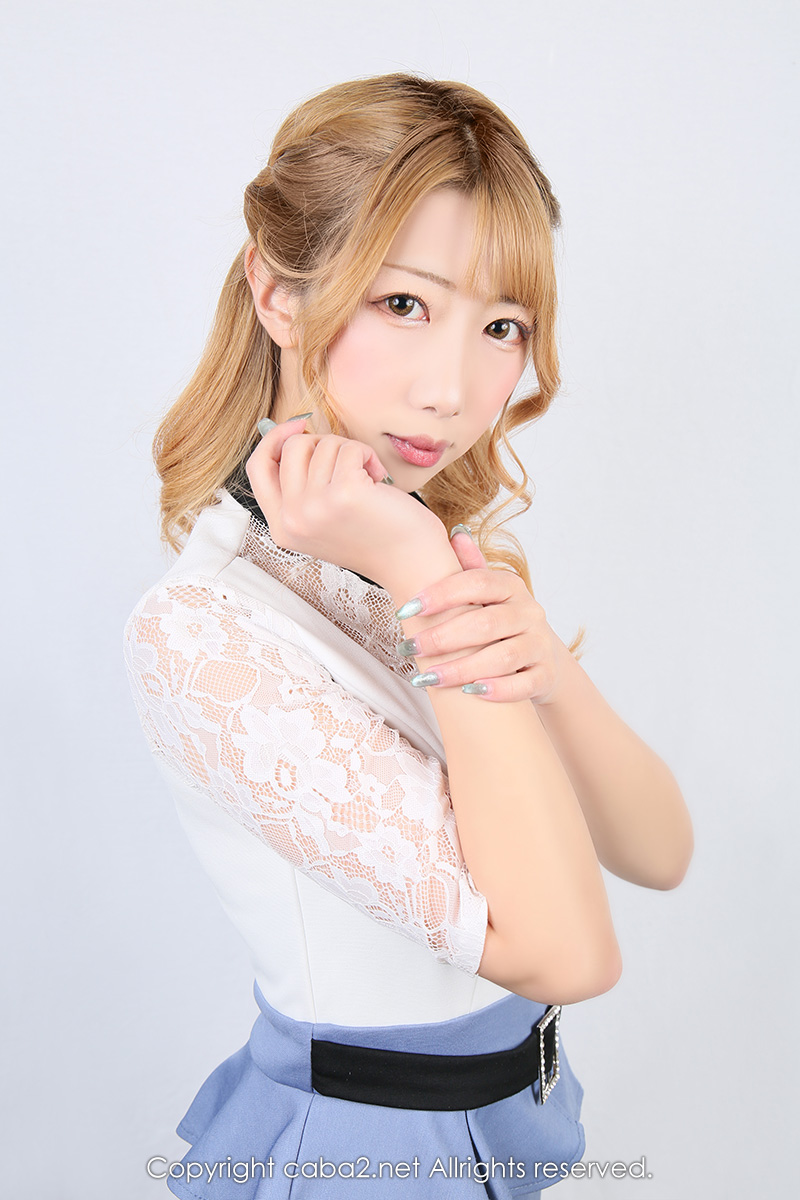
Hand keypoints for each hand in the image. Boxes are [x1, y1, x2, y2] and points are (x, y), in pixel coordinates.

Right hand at [245, 418, 444, 582]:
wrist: (410, 563)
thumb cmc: (374, 535)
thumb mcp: (322, 519)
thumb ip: (300, 488)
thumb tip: (293, 432)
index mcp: (282, 528)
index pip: (257, 468)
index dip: (274, 439)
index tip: (297, 426)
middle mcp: (292, 520)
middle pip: (291, 448)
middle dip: (324, 444)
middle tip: (348, 464)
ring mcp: (315, 507)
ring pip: (323, 444)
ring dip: (351, 452)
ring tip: (367, 480)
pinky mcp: (344, 494)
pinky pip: (349, 448)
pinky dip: (367, 455)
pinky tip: (378, 479)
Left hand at [399, 530, 562, 704]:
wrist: (540, 656)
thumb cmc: (500, 621)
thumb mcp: (487, 594)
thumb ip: (471, 568)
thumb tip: (455, 534)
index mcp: (511, 586)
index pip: (477, 582)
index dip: (441, 595)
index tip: (406, 609)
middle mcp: (530, 612)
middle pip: (486, 623)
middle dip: (443, 637)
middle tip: (408, 648)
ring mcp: (540, 645)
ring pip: (503, 657)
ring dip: (462, 668)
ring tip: (428, 677)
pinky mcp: (545, 676)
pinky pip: (524, 685)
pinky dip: (497, 690)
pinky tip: (469, 693)